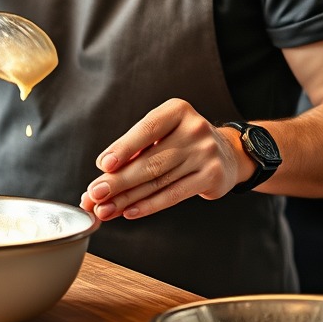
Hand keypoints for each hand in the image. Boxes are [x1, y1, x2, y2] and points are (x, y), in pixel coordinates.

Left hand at [81, 99, 250, 220]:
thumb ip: (136, 149)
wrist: (227, 154)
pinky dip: (149, 205)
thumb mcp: (164, 133)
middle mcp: (194, 129)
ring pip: (158, 181)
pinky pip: (174, 195)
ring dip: (127, 198)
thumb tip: (103, 172)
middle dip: (118, 181)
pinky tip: (130, 211)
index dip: (123, 148)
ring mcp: (205, 153)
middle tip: (94, 194)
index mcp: (177, 110)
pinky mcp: (211, 177)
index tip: (103, 165)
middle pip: (149, 160)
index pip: (146, 129)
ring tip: (105, 208)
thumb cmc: (184, 141)